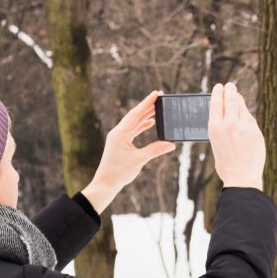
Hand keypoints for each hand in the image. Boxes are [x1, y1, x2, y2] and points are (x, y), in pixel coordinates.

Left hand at [81, 91, 175, 212]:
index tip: (156, 93)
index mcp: (120, 133)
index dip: (147, 103)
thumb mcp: (139, 160)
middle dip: (147, 106)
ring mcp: (119, 137)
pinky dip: (142, 126)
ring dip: (145, 115)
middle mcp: (118, 132)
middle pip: (135, 115)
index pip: (136, 114)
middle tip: (160, 97)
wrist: (105, 183)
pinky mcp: (121, 143)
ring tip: (157, 108)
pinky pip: (133, 130)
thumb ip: (155, 150)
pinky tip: (150, 122)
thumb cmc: (119, 172)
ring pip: (134, 122)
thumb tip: (171, 144)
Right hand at [207, 81, 265, 189]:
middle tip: (231, 86)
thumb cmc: (226, 163)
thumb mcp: (216, 142)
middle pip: (231, 99)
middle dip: (230, 90)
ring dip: (239, 100)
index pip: (216, 102)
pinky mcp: (256, 131)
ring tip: (237, 96)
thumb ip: (221, 127)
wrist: (241, 177)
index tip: (220, 86)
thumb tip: (227, 114)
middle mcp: (229, 124)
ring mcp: (244, 127)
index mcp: (215, 127)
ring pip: (242, 106)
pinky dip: (246, 115)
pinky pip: (250, 119)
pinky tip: (244, 114)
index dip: (218, 92)